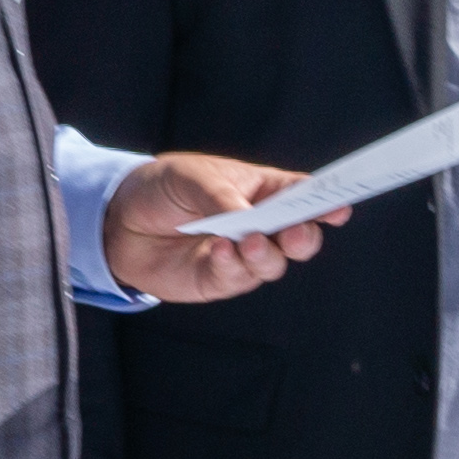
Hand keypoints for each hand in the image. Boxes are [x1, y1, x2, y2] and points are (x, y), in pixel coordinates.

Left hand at [102, 153, 340, 303]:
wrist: (119, 220)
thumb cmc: (165, 187)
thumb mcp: (195, 178)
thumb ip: (226, 199)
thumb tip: (250, 223)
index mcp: (265, 192)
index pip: (304, 196)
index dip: (326, 202)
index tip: (340, 208)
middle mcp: (262, 226)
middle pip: (301, 238)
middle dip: (304, 238)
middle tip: (296, 233)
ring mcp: (244, 256)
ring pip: (275, 264)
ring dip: (266, 255)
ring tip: (248, 242)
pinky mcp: (221, 280)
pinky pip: (238, 278)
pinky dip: (233, 265)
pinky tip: (219, 250)